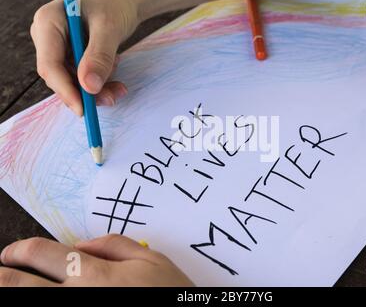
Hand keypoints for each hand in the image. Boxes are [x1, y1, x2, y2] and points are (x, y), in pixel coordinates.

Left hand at [0, 234, 193, 286]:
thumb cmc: (169, 294)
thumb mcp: (151, 259)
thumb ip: (114, 244)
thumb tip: (82, 244)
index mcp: (93, 274)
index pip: (40, 254)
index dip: (19, 249)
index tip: (13, 252)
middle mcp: (75, 297)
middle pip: (16, 284)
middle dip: (0, 274)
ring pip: (25, 304)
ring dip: (10, 290)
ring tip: (7, 284)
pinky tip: (35, 298)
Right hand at [30, 0, 146, 115]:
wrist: (122, 1)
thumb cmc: (113, 5)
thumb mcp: (109, 28)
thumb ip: (99, 56)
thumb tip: (89, 87)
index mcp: (48, 23)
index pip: (50, 65)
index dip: (65, 90)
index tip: (83, 108)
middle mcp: (49, 38)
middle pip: (60, 77)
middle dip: (86, 92)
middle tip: (112, 97)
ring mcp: (59, 49)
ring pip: (73, 83)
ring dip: (97, 91)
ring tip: (120, 87)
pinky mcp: (72, 58)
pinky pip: (83, 80)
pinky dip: (101, 84)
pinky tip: (115, 77)